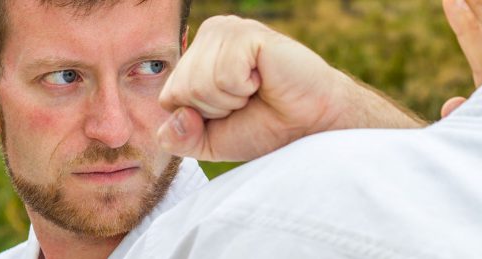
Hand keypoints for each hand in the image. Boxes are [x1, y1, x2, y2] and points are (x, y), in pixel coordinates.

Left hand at [156, 16, 423, 161]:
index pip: (169, 97)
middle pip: (181, 89)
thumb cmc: (268, 127)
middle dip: (216, 109)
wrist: (313, 125)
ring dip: (232, 100)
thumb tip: (169, 121)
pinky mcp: (246, 34)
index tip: (234, 112)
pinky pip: (222, 76)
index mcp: (198, 56)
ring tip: (258, 90)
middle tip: (250, 101)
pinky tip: (265, 79)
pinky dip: (245, 89)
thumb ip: (180, 137)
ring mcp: (227, 30)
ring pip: (199, 83)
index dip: (200, 118)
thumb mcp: (212, 142)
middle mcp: (210, 35)